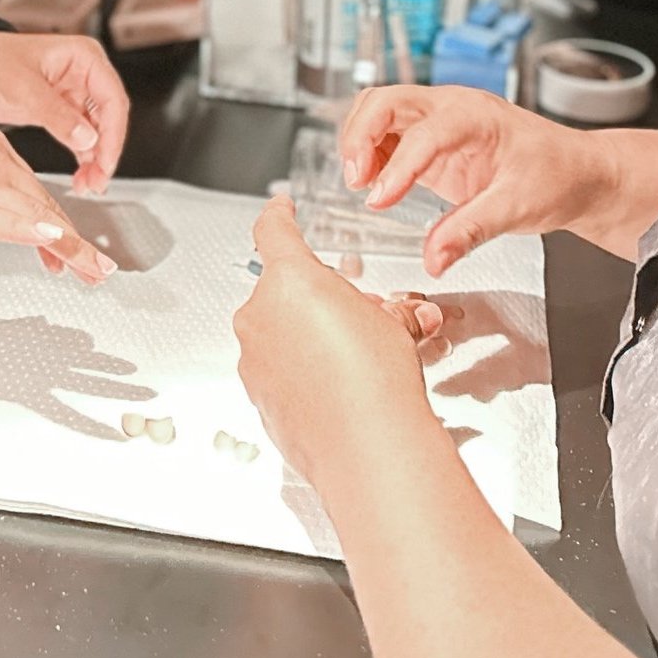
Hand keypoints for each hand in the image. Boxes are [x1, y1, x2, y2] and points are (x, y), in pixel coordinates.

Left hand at [0, 30, 128, 194]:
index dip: (113, 133)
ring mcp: (74, 94)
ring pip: (98, 131)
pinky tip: (81, 176)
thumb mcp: (21, 87)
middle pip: (109, 117)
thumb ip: (55, 113)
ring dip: (96, 159)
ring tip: (89, 185)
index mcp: (83, 57)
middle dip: (106, 151)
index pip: (112, 98)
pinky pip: (81, 138)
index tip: (105, 160)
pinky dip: (83, 157)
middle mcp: (83, 74)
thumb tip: (87, 138)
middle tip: (98, 180)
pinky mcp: (61, 112)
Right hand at [0, 125, 117, 281]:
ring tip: (89, 268)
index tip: (72, 247)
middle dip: (72, 239)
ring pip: (32, 213)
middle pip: (42, 201)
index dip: (58, 224)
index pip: (35, 190)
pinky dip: (27, 228)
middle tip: (96, 267)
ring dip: (67, 244)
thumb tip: (8, 226)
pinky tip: (51, 238)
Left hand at [234, 197, 441, 487]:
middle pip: (284, 291)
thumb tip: (404, 317)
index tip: (281, 209)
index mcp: (290, 280)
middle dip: (318, 302)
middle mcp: (260, 314)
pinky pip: (276, 371)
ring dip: (308, 339)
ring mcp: (253, 358)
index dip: (278, 216)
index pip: (273, 231)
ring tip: (352, 362)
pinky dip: (299, 374)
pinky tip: (335, 391)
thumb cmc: (376, 381)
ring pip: (278, 333)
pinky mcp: (256, 396)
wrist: (367, 449)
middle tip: (358, 321)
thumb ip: (388, 312)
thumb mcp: (394, 327)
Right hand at [339, 85, 611, 275]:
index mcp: (476, 117)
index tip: (379, 200)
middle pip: (385, 100)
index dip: (398, 167)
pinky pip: (387, 131)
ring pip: (378, 108)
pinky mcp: (430, 138)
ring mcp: (438, 119)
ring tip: (361, 182)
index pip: (424, 134)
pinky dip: (370, 151)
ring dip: (360, 140)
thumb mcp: (519, 207)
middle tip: (354, 180)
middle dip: (360, 135)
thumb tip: (433, 258)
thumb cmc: (557, 176)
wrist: (577, 171)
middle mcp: (451, 108)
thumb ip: (471, 231)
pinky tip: (374, 181)